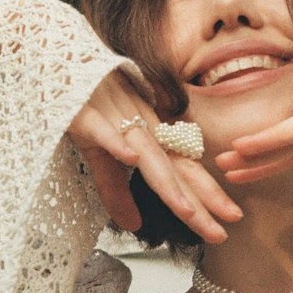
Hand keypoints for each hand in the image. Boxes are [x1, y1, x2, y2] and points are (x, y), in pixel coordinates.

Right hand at [68, 70, 242, 243]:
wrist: (61, 60)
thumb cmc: (87, 103)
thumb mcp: (101, 154)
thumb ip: (116, 190)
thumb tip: (134, 225)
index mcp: (149, 137)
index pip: (183, 171)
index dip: (207, 195)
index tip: (232, 221)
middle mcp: (141, 128)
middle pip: (174, 170)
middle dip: (200, 201)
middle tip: (224, 232)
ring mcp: (116, 120)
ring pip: (146, 154)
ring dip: (167, 183)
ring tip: (187, 211)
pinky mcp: (86, 115)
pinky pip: (105, 129)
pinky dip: (118, 143)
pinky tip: (131, 157)